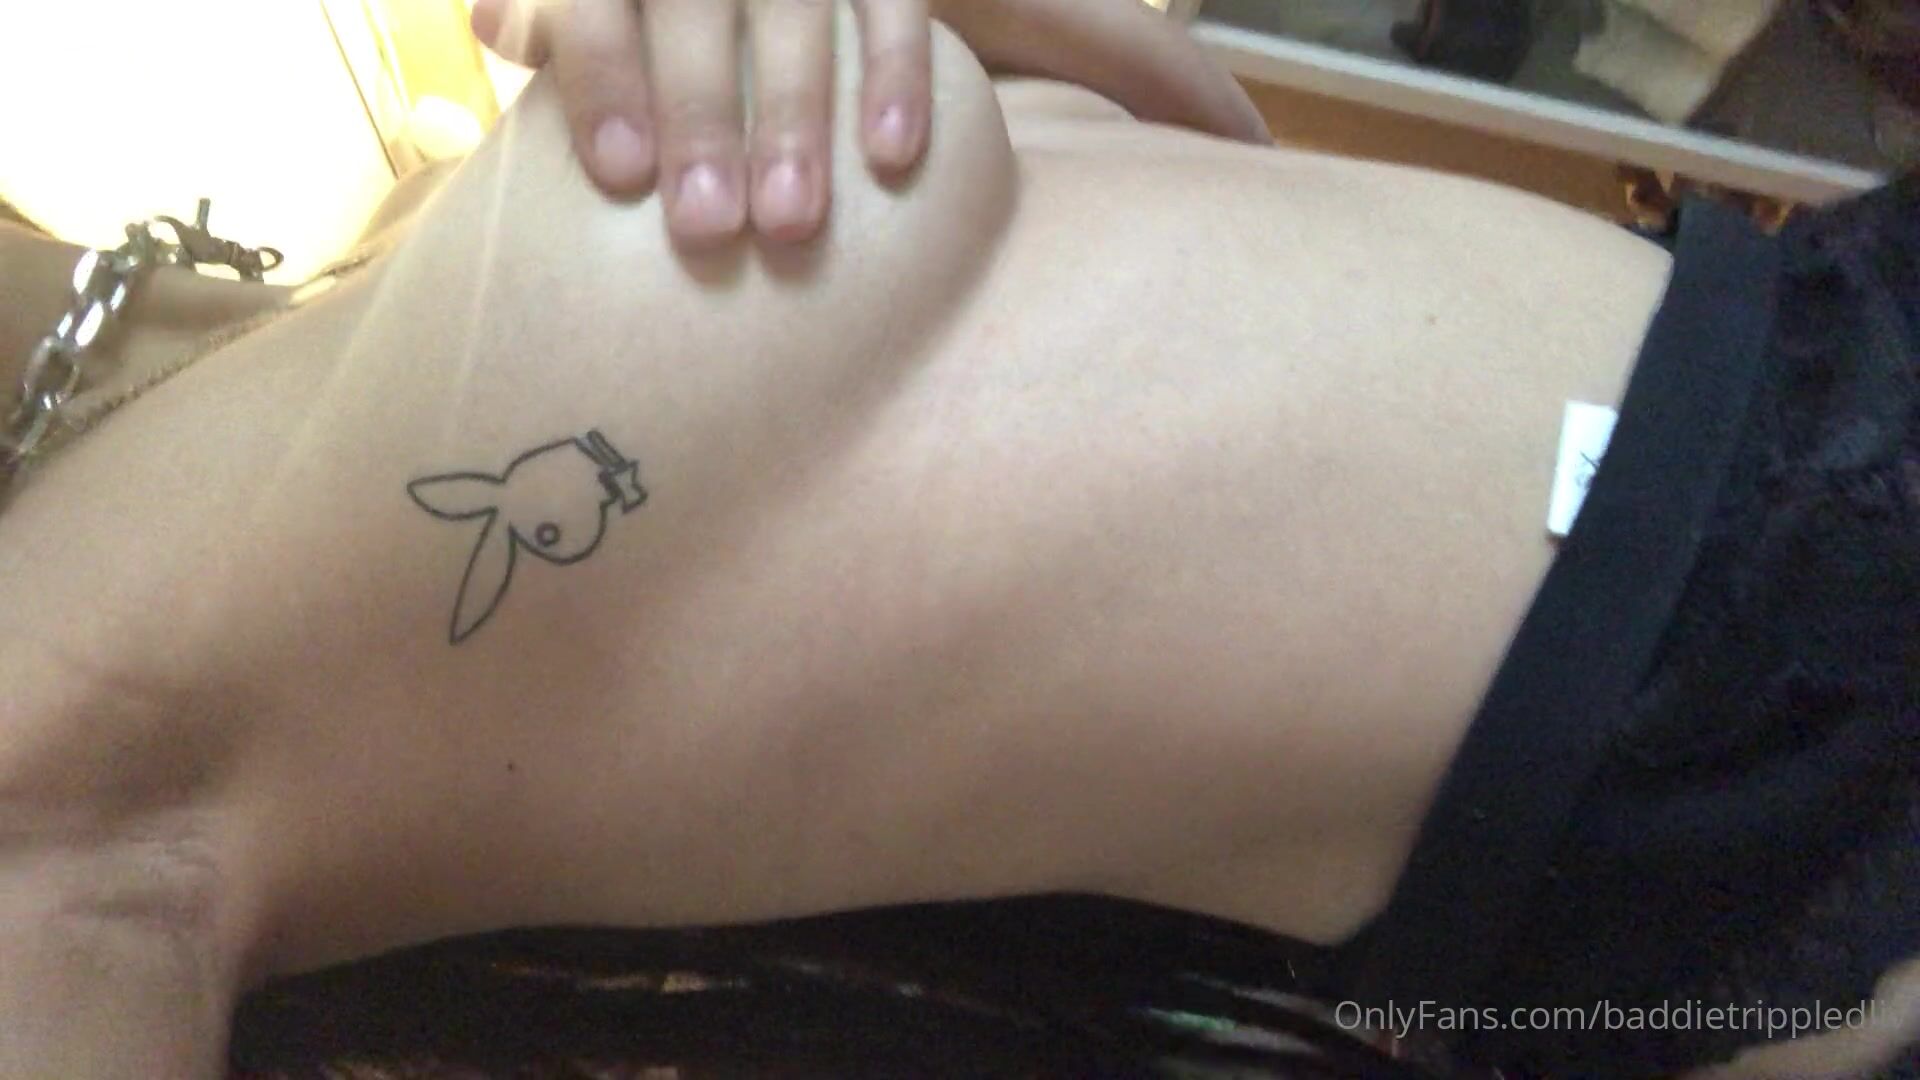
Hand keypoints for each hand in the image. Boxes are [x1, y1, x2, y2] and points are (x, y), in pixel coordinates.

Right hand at [471, 0, 1270, 248]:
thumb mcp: (1016, 2)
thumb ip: (1122, 54)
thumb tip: (1251, 132)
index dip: (896, 71)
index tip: (894, 166)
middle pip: (782, 9)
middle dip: (772, 114)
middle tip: (770, 233)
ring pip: (673, 1)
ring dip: (669, 97)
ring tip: (673, 211)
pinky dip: (574, 53)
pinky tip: (552, 105)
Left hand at [473, 0, 935, 248]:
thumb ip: (556, 3)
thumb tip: (495, 26)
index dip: (604, 75)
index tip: (621, 173)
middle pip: (696, 7)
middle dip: (702, 115)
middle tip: (707, 225)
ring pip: (797, 12)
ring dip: (792, 118)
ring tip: (790, 222)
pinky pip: (896, 3)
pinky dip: (895, 75)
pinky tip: (891, 155)